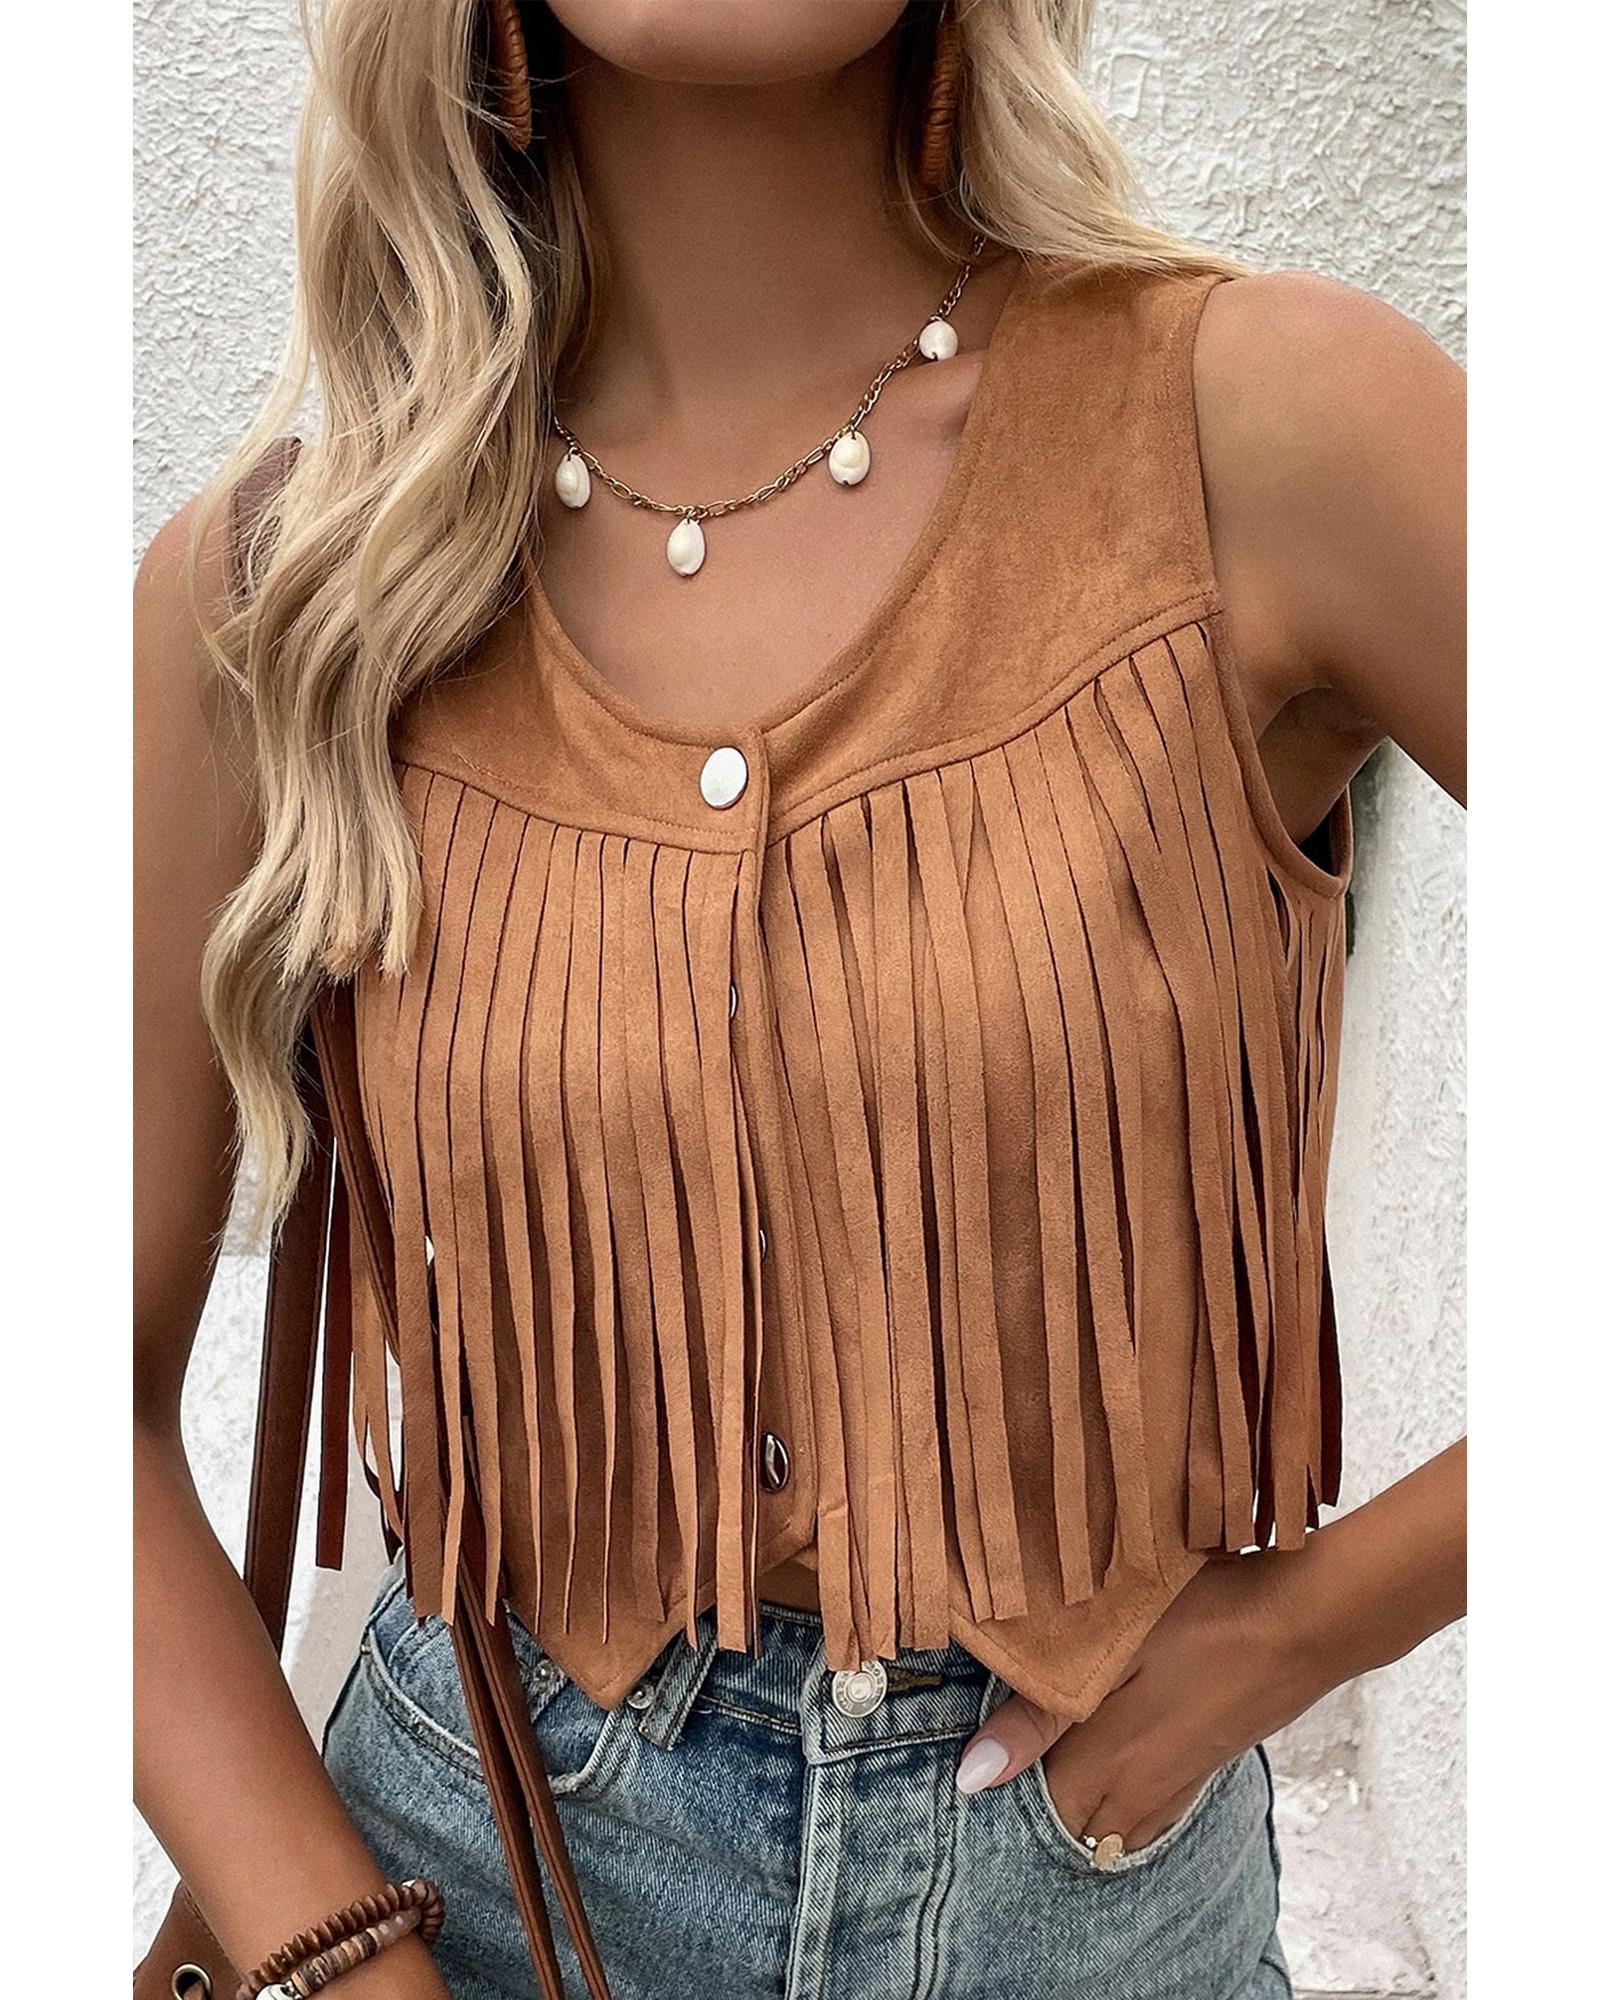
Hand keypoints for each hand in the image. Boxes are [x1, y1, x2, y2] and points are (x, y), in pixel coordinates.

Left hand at [954, 1551, 1331, 1854]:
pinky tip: (1112, 1772)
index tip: (970, 1761)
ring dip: (1077, 1803)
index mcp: (1109, 1762)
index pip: (1036, 1807)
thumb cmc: (1204, 1619)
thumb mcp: (1111, 1649)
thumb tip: (975, 1776)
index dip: (1000, 1789)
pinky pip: (1147, 1809)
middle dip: (1035, 1805)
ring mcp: (1180, 1780)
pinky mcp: (1206, 1764)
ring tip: (1047, 1767)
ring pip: (1112, 1823)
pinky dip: (1117, 1799)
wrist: (1307, 1620)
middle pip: (1072, 1824)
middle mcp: (1142, 1788)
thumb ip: (1041, 1716)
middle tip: (1001, 1762)